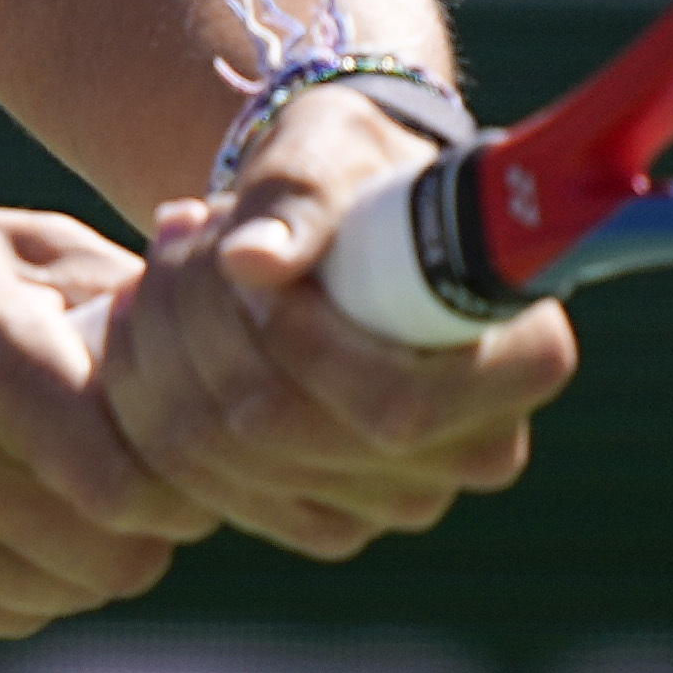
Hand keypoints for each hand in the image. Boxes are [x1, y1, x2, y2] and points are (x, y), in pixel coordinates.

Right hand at [0, 203, 205, 642]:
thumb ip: (102, 279)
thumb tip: (212, 314)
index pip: (140, 473)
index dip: (186, 477)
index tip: (187, 453)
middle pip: (115, 554)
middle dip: (151, 529)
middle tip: (144, 492)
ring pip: (59, 595)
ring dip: (86, 558)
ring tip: (68, 502)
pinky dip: (17, 583)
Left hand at [90, 90, 573, 560]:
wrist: (341, 218)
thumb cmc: (358, 171)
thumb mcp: (337, 151)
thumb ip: (300, 199)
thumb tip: (250, 260)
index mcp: (524, 359)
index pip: (397, 402)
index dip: (301, 347)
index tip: (241, 265)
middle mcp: (478, 452)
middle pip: (300, 438)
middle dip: (208, 331)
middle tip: (175, 229)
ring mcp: (402, 500)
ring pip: (237, 464)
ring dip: (169, 356)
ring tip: (161, 257)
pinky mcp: (327, 521)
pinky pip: (211, 491)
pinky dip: (158, 406)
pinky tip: (147, 326)